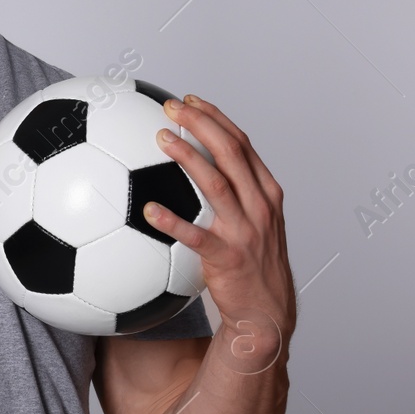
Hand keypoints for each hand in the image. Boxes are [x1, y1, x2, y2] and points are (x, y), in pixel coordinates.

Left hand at [144, 93, 295, 364]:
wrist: (265, 313)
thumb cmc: (251, 265)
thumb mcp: (251, 222)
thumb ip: (230, 194)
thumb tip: (192, 167)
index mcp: (265, 194)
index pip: (242, 144)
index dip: (216, 119)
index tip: (191, 100)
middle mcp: (260, 207)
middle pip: (232, 153)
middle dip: (202, 124)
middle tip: (171, 106)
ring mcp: (246, 231)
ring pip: (217, 185)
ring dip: (188, 158)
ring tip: (161, 137)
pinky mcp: (229, 258)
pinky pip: (197, 237)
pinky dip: (174, 221)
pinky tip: (149, 210)